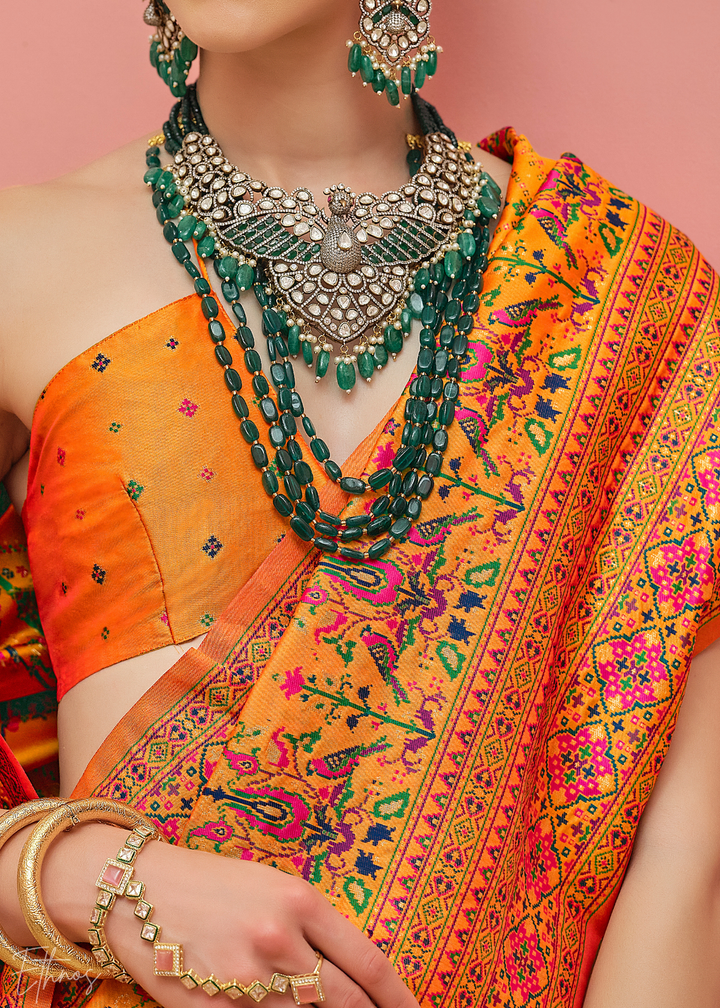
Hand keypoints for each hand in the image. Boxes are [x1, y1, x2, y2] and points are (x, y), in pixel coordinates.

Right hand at [45, 827, 418, 1007]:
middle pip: (345, 1001)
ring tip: (316, 1004)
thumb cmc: (210, 883)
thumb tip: (352, 972)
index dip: (399, 997)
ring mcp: (243, 981)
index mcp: (299, 900)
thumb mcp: (270, 884)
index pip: (368, 962)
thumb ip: (312, 925)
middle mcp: (278, 940)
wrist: (133, 888)